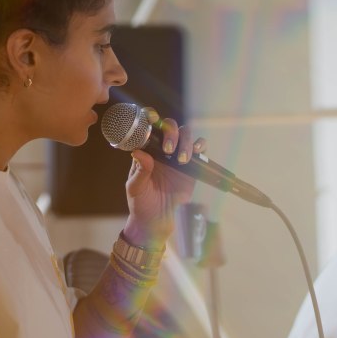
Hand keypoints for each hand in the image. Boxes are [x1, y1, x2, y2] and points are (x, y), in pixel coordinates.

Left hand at [122, 108, 206, 247]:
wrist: (157, 219)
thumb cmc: (141, 202)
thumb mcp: (136, 188)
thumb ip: (139, 171)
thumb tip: (139, 153)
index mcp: (146, 150)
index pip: (148, 127)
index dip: (151, 117)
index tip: (152, 118)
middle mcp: (162, 149)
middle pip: (170, 127)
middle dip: (171, 132)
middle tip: (168, 149)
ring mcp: (178, 156)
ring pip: (186, 135)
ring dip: (185, 141)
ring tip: (181, 159)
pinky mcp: (192, 166)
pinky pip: (199, 149)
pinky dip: (200, 145)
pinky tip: (197, 151)